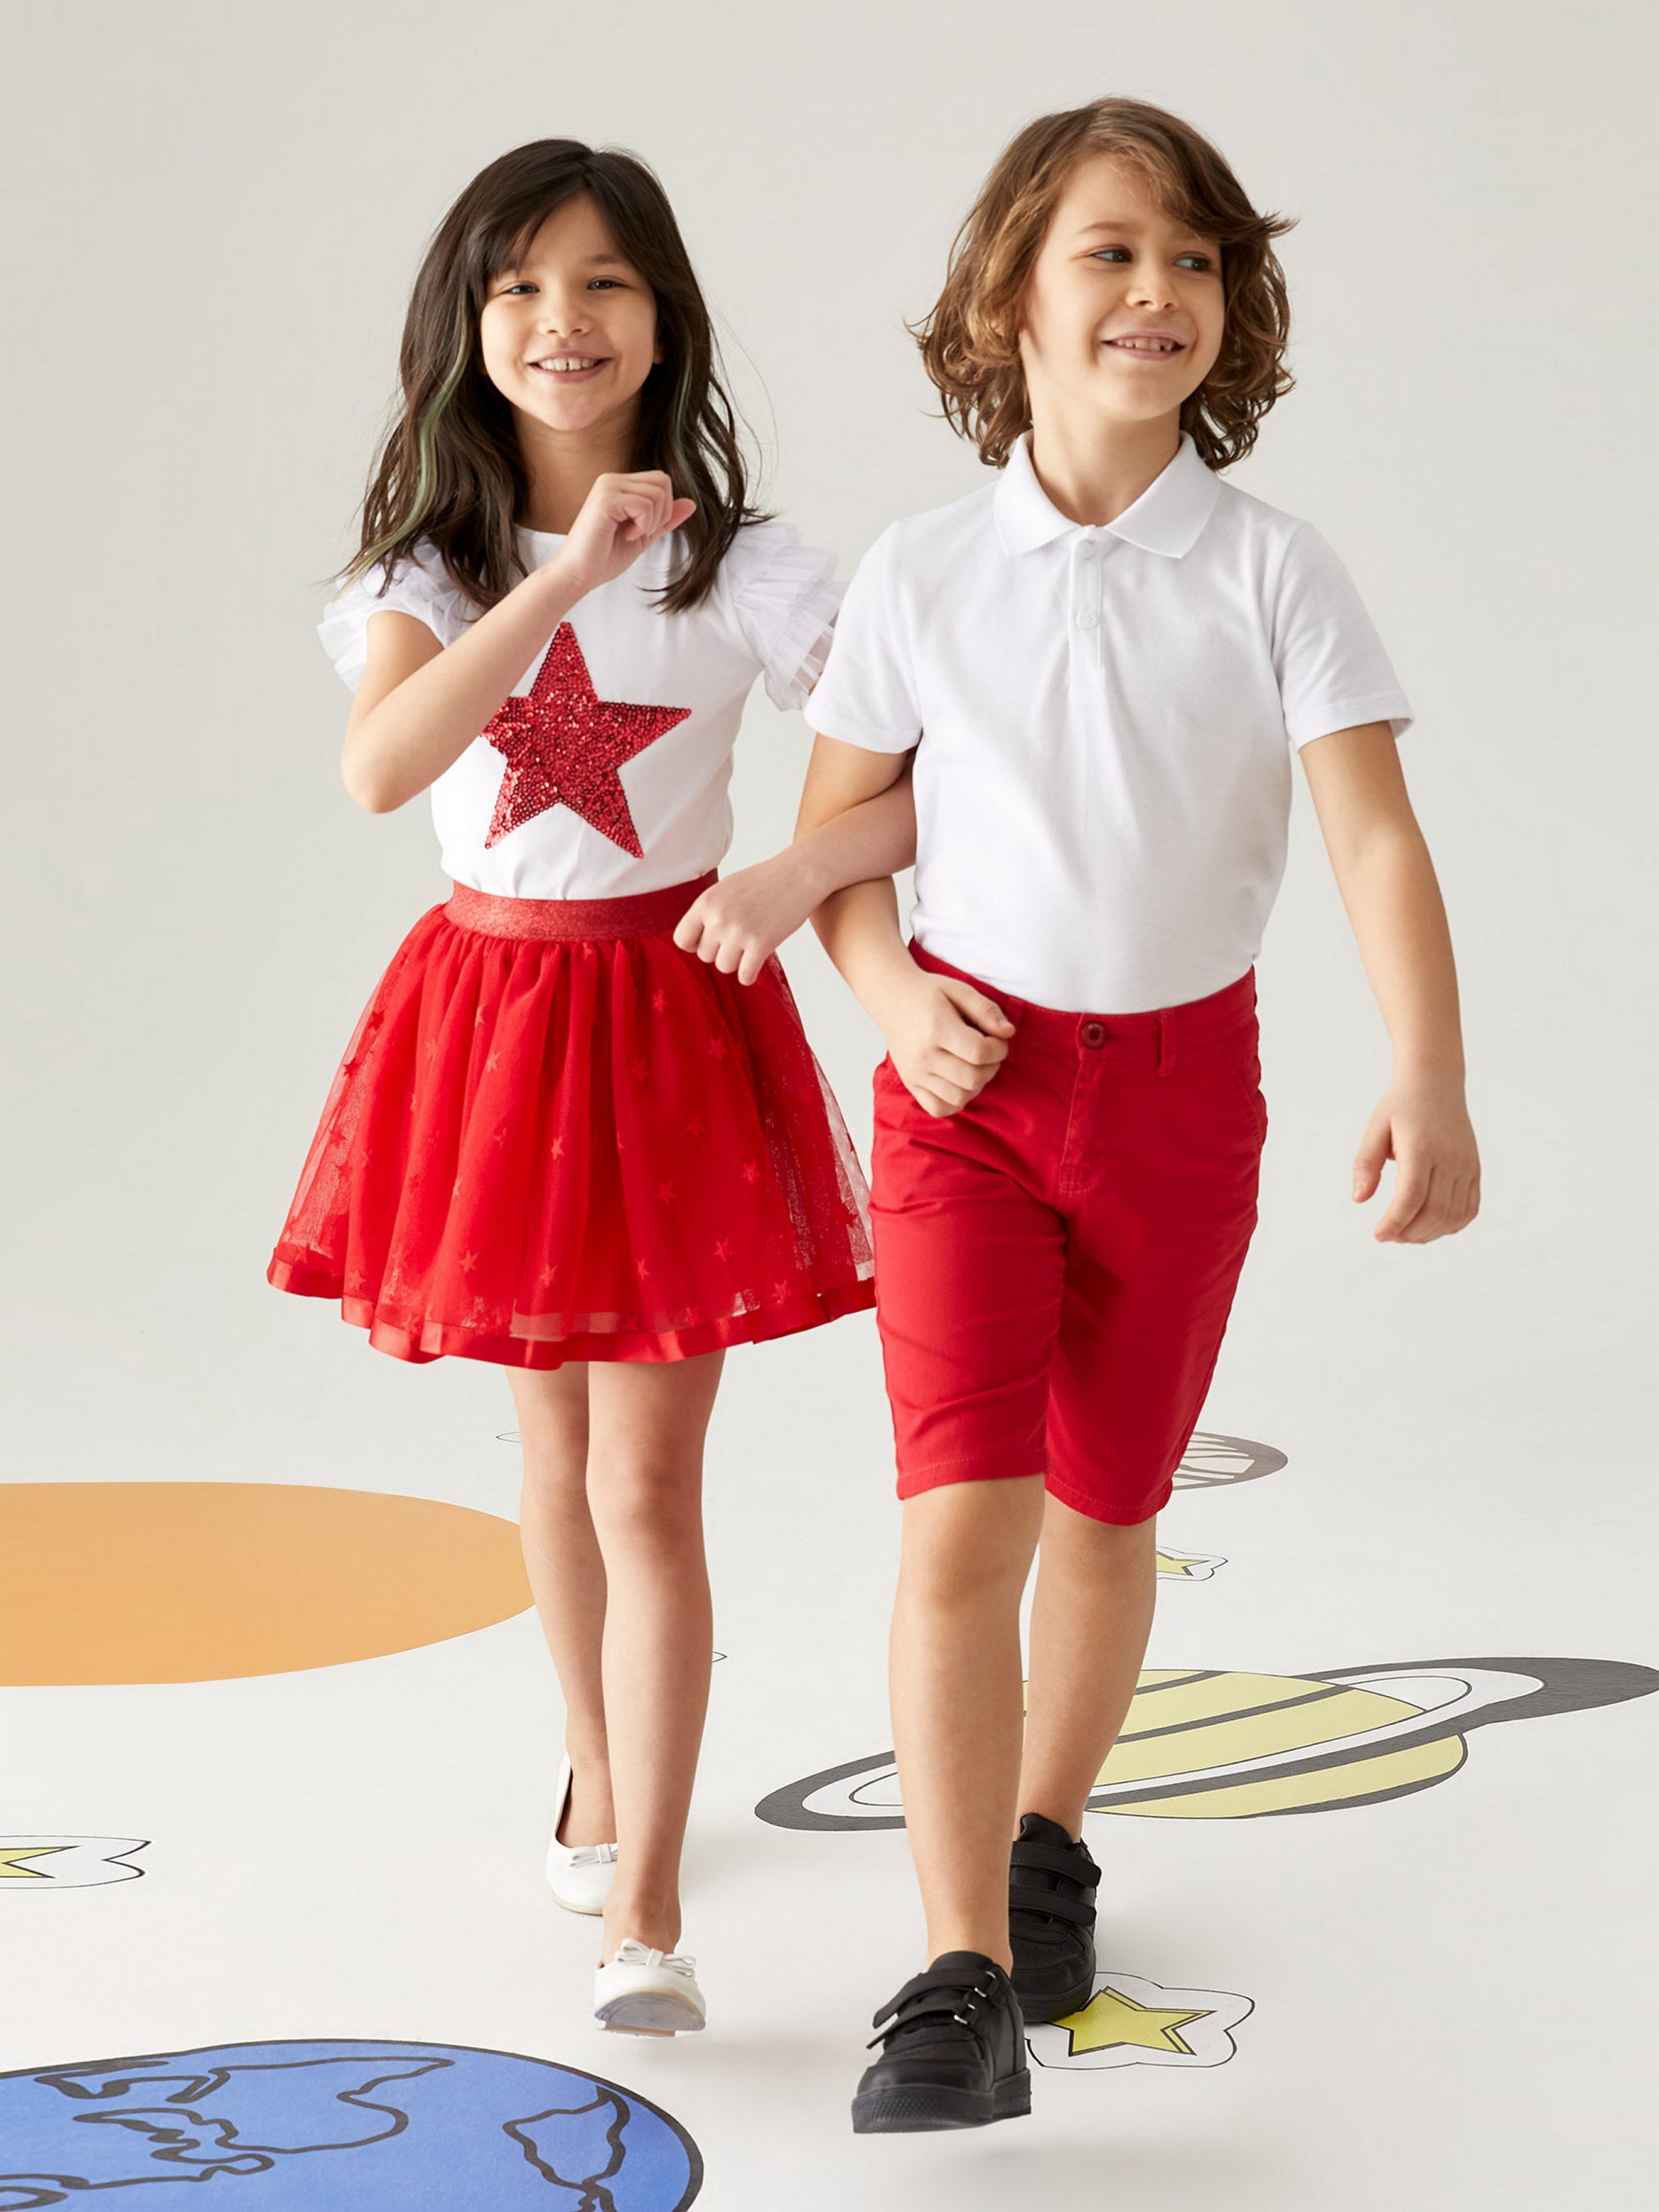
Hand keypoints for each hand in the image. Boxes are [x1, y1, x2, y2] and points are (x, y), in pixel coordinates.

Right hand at [546, 471, 695, 599]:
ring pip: (657, 493)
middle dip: (661, 513)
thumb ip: (665, 519)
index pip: (661, 480)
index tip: (642, 529)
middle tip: (639, 532)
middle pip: (663, 481)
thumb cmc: (604, 558)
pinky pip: (645, 505)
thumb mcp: (644, 535)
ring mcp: (608, 486)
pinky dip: (642, 526)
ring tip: (629, 534)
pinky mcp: (606, 499)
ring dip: (651, 522)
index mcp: (619, 485)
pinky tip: (624, 535)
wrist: (579, 574)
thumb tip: (691, 503)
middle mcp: (612, 479)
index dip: (663, 508)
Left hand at [674, 857, 815, 985]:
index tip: (710, 941)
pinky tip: (757, 961)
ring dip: (737, 962)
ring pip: (724, 967)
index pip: (682, 939)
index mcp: (706, 902)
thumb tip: (694, 943)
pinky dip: (750, 974)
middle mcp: (718, 918)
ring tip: (750, 946)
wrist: (798, 875)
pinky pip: (745, 976)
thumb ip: (709, 912)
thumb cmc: (764, 882)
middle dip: (721, 951)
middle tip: (740, 938)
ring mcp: (739, 932)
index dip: (695, 944)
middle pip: (705, 956)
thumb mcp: (727, 889)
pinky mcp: (761, 944)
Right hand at [877, 970, 1014, 1116]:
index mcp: (937, 1029)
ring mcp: (915, 1074)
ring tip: (973, 1065)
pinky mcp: (911, 1084)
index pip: (980, 1053)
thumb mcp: (959, 990)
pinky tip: (959, 1081)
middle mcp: (924, 1056)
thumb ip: (986, 1010)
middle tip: (987, 1051)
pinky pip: (939, 1108)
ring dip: (976, 1084)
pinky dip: (956, 1100)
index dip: (999, 1049)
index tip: (997, 1039)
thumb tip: (1008, 1032)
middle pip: (973, 1078)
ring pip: (960, 1097)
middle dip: (992, 1066)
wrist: (891, 999)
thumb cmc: (928, 993)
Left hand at [1353, 1077, 1480, 1242]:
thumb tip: (1359, 1199)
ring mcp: (1467, 1166)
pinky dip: (1451, 1225)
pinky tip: (1430, 1226)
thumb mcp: (1375, 1130)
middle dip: (1409, 1232)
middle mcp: (1450, 1158)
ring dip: (1429, 1234)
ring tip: (1406, 1233)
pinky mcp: (1475, 1170)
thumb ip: (1365, 1164)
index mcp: (1421, 1148)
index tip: (1379, 1235)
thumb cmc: (1401, 1107)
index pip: (1411, 1197)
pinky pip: (1469, 1209)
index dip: (1395, 1222)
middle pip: (1434, 1212)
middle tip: (1389, 1235)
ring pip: (1454, 1216)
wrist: (1436, 1084)